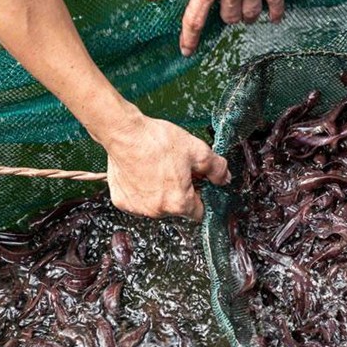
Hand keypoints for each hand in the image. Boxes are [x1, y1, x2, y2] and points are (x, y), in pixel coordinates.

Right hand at [101, 113, 230, 220]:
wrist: (124, 133)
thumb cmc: (158, 142)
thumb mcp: (198, 151)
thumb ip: (217, 168)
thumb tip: (225, 179)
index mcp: (179, 203)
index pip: (199, 213)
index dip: (202, 197)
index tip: (199, 184)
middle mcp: (157, 211)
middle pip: (177, 208)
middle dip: (181, 192)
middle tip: (177, 169)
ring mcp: (138, 208)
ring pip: (157, 205)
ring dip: (161, 192)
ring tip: (158, 168)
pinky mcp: (121, 201)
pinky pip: (138, 200)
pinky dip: (141, 190)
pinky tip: (142, 171)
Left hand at [141, 0, 283, 55]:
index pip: (196, 19)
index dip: (190, 38)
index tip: (187, 50)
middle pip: (228, 18)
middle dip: (223, 16)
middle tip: (221, 6)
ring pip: (249, 14)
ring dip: (244, 16)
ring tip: (241, 10)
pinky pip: (276, 0)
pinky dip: (275, 12)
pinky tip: (272, 19)